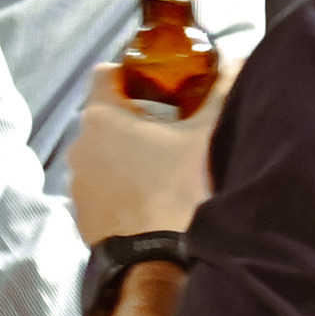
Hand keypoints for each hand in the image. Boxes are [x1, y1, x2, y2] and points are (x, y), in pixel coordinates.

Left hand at [70, 70, 230, 243]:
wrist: (156, 256)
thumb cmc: (178, 187)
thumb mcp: (203, 135)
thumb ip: (219, 92)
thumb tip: (240, 59)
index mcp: (100, 115)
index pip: (104, 74)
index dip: (129, 73)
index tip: (155, 83)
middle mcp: (78, 142)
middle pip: (103, 113)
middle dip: (130, 113)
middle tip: (165, 121)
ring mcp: (74, 177)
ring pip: (97, 148)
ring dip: (120, 148)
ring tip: (155, 158)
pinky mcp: (77, 206)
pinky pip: (95, 179)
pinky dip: (113, 177)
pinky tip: (142, 187)